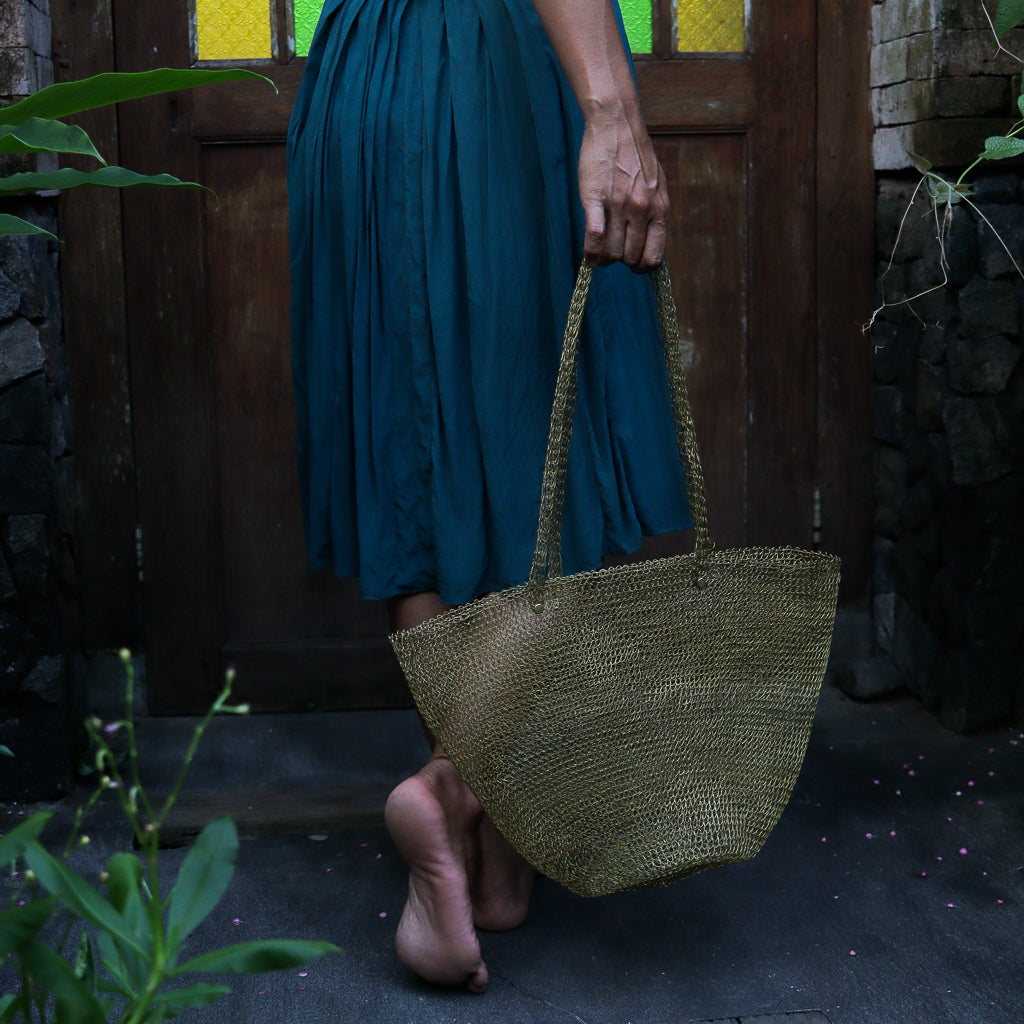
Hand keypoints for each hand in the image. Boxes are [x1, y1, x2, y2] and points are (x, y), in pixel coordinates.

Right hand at [577, 109, 668, 272]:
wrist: (616, 124)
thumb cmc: (636, 155)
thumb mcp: (657, 185)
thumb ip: (655, 213)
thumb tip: (651, 242)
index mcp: (660, 208)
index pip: (654, 256)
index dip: (642, 266)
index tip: (633, 263)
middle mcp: (642, 209)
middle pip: (630, 257)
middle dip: (621, 260)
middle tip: (613, 253)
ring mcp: (619, 205)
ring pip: (612, 252)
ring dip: (604, 258)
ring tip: (599, 253)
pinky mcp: (596, 199)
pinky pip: (594, 237)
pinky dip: (590, 253)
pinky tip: (589, 256)